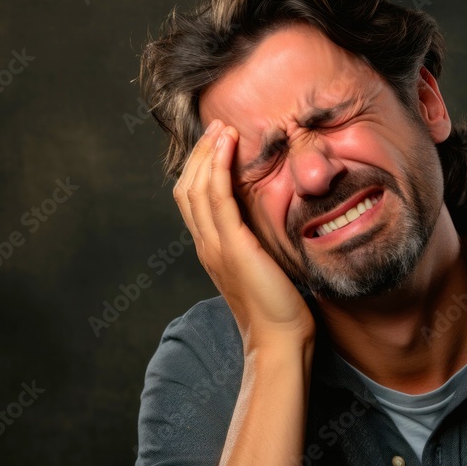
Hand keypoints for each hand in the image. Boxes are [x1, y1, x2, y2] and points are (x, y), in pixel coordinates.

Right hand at [173, 120, 315, 347]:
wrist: (278, 339)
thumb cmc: (279, 307)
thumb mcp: (263, 266)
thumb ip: (257, 242)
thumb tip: (269, 221)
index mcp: (211, 249)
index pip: (192, 199)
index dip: (200, 167)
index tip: (217, 141)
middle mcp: (206, 245)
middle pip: (187, 188)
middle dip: (200, 153)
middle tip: (216, 125)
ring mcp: (216, 245)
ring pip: (197, 188)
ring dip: (208, 153)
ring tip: (222, 128)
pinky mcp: (232, 246)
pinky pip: (218, 198)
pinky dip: (220, 167)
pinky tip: (229, 147)